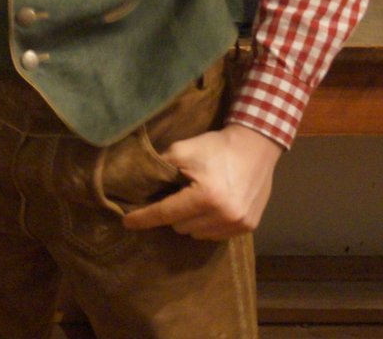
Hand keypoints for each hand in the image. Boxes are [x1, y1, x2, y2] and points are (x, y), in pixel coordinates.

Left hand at [122, 123, 281, 239]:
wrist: (256, 147)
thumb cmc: (215, 147)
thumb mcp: (181, 150)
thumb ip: (159, 168)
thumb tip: (136, 184)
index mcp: (206, 197)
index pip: (165, 213)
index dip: (143, 218)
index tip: (126, 223)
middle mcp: (224, 215)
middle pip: (179, 226)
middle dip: (172, 213)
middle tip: (175, 195)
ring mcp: (238, 224)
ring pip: (196, 234)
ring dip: (189, 221)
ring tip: (194, 200)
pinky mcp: (248, 227)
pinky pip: (215, 235)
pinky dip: (206, 225)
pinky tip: (209, 207)